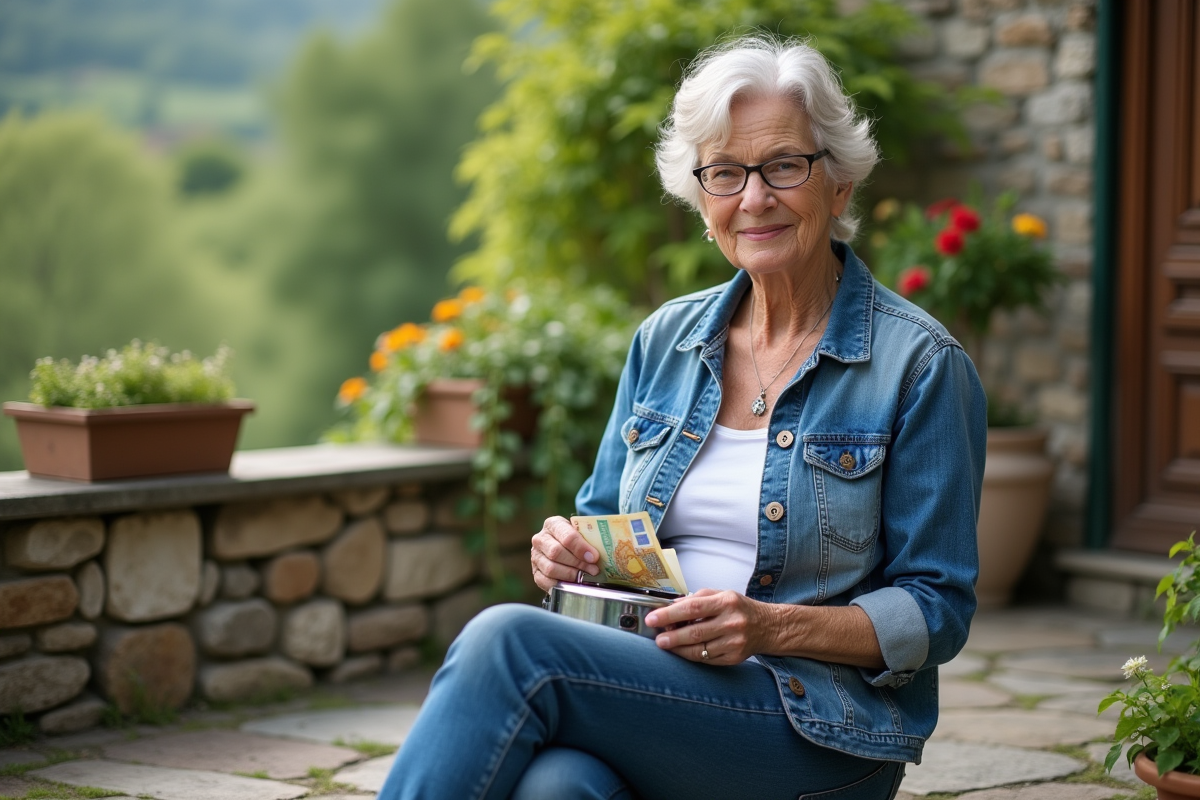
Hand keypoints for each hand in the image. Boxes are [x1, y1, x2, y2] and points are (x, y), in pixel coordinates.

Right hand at [530, 516, 599, 592]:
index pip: (566, 535)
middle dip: (578, 563)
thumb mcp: (582, 532)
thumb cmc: (576, 540)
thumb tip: (607, 551)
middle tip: (594, 570)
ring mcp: (536, 556)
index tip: (594, 557)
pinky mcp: (536, 572)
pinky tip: (573, 584)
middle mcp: (540, 539)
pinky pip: (545, 581)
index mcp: (553, 524)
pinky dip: (561, 584)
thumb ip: (591, 538)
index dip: (580, 547)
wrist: (563, 547)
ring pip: (551, 568)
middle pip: (556, 552)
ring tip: (585, 577)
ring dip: (571, 575)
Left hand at [644, 589, 776, 665]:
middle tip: (657, 639)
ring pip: (699, 650)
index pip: (692, 608)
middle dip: (671, 637)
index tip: (653, 618)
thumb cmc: (739, 608)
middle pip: (694, 632)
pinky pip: (706, 660)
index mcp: (726, 602)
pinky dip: (692, 656)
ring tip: (666, 645)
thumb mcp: (721, 595)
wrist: (768, 626)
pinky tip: (683, 651)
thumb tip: (670, 607)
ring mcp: (734, 642)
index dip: (669, 614)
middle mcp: (732, 622)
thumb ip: (696, 599)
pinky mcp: (734, 658)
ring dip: (678, 649)